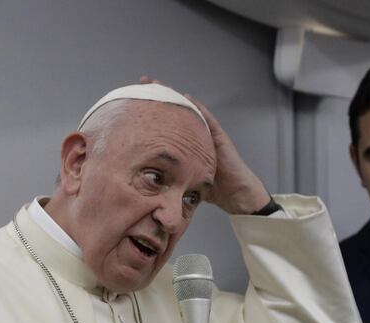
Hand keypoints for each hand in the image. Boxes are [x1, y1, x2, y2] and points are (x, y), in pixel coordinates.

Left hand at [139, 76, 270, 213]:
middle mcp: (196, 136)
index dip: (152, 111)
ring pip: (189, 109)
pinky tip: (186, 97)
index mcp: (186, 145)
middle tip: (144, 82)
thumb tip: (146, 183)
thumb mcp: (184, 180)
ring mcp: (208, 134)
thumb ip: (169, 176)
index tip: (134, 99)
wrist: (235, 193)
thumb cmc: (212, 189)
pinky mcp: (219, 136)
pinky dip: (197, 107)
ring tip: (160, 84)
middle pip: (175, 110)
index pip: (166, 123)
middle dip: (160, 95)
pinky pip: (207, 118)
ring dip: (176, 95)